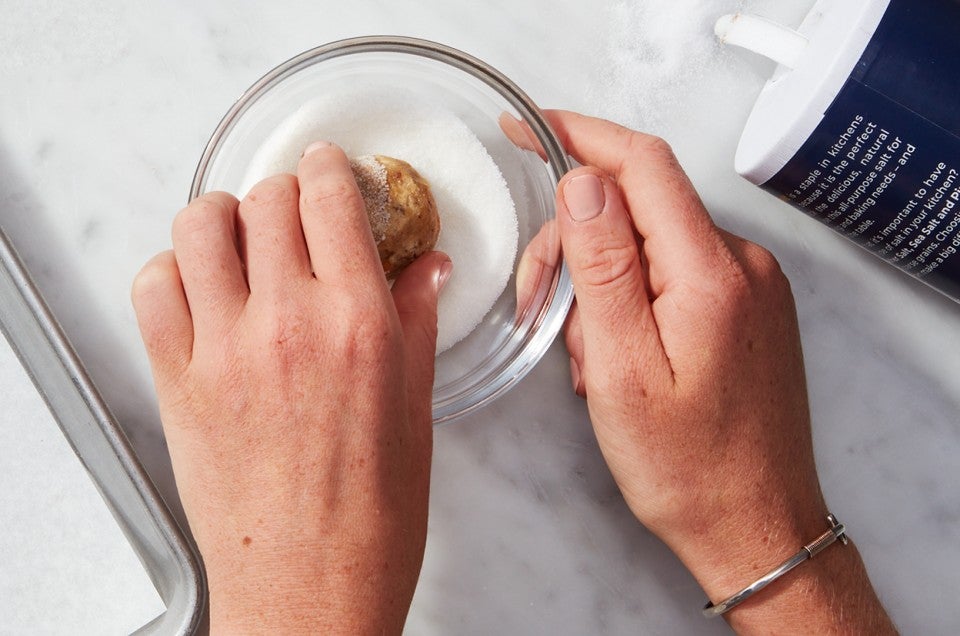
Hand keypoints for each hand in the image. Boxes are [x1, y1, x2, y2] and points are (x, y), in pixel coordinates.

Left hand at [132, 141, 449, 633]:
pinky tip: (201, 288)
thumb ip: (416, 323)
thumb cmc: (371, 518)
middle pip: (267, 200)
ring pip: (200, 226)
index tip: (327, 165)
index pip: (331, 201)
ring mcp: (225, 352)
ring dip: (224, 217)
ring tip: (242, 238)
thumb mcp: (416, 411)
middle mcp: (288, 325)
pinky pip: (154, 288)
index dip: (328, 168)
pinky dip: (173, 269)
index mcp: (358, 326)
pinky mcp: (179, 383)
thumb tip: (426, 268)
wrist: (309, 591)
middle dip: (285, 191)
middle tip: (296, 209)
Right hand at [505, 111, 893, 632]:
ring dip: (603, 287)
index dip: (578, 135)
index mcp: (710, 274)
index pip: (642, 165)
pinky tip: (623, 358)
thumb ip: (604, 268)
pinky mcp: (746, 307)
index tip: (525, 126)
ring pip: (650, 246)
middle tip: (540, 306)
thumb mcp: (623, 371)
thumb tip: (584, 181)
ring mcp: (749, 286)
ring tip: (593, 362)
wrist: (755, 526)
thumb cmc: (687, 467)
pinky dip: (633, 302)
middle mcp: (741, 265)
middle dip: (577, 244)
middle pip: (638, 208)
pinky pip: (673, 275)